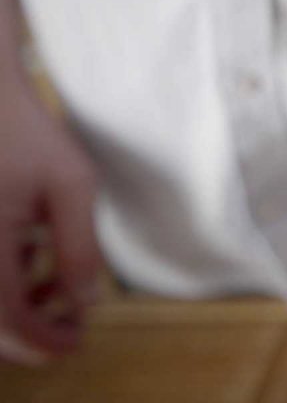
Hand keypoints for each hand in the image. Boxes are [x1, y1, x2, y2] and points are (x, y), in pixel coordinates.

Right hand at [0, 86, 101, 363]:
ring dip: (15, 309)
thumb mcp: (70, 184)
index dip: (43, 340)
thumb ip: (79, 246)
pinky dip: (2, 282)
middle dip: (29, 332)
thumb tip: (87, 301)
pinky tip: (30, 260)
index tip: (75, 343)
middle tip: (69, 326)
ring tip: (58, 286)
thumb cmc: (23, 132)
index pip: (8, 321)